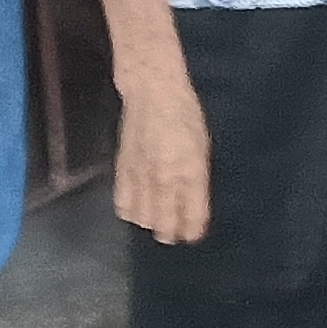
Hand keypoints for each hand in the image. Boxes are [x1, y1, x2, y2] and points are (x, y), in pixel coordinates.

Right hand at [114, 82, 212, 242]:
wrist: (153, 93)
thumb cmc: (186, 115)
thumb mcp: (203, 147)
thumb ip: (198, 180)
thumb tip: (193, 206)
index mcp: (192, 171)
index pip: (193, 216)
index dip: (194, 231)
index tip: (193, 234)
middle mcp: (166, 179)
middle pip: (166, 225)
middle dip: (172, 233)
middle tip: (175, 233)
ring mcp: (142, 177)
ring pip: (144, 220)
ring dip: (152, 224)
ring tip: (158, 220)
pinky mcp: (123, 171)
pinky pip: (123, 205)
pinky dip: (131, 213)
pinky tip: (138, 209)